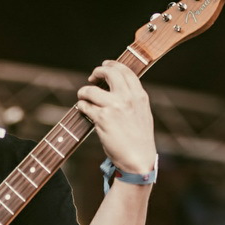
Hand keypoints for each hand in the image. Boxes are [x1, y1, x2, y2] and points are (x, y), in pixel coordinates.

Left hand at [76, 60, 155, 174]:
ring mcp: (114, 107)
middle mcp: (128, 98)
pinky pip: (85, 105)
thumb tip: (118, 89)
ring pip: (91, 89)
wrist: (138, 160)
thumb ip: (133, 100)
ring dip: (83, 92)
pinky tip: (83, 110)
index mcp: (140, 96)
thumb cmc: (139, 141)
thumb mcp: (143, 114)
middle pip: (109, 72)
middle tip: (91, 78)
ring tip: (83, 97)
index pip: (126, 71)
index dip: (113, 64)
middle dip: (97, 71)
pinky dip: (81, 106)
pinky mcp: (102, 118)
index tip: (105, 65)